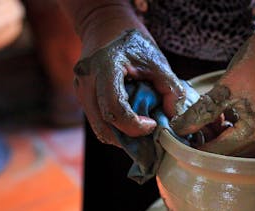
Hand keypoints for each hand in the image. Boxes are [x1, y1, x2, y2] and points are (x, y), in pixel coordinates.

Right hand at [74, 29, 184, 146]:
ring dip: (121, 136)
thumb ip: (170, 88)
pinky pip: (98, 122)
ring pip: (99, 128)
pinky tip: (130, 123)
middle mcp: (87, 80)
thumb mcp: (157, 61)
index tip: (152, 124)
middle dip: (128, 137)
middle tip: (148, 134)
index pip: (115, 109)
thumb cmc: (133, 43)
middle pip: (103, 125)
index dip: (135, 125)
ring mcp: (81, 90)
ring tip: (141, 130)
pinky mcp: (83, 98)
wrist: (106, 28)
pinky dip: (115, 129)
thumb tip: (173, 117)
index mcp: (105, 67)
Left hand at [170, 21, 254, 155]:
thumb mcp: (223, 87)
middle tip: (192, 130)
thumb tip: (179, 129)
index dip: (200, 149)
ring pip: (241, 143)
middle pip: (233, 150)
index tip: (183, 144)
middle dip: (211, 141)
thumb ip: (201, 112)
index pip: (222, 150)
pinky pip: (251, 135)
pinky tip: (223, 117)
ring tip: (209, 119)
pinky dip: (235, 129)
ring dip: (222, 136)